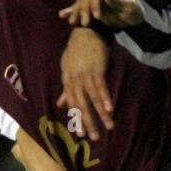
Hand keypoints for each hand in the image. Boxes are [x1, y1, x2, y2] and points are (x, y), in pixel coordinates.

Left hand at [56, 27, 113, 141]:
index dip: (76, 119)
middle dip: (87, 122)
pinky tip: (110, 109)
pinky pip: (101, 86)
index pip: (72, 105)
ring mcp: (86, 76)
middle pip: (81, 105)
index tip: (81, 134)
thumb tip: (60, 104)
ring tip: (108, 126)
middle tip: (93, 137)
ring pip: (93, 98)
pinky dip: (105, 98)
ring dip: (100, 114)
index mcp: (68, 83)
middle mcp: (75, 82)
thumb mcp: (67, 71)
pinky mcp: (97, 69)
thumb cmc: (76, 53)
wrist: (84, 34)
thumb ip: (66, 90)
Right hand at [58, 0, 144, 29]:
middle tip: (85, 23)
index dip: (95, 4)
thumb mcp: (130, 7)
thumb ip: (117, 0)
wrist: (133, 20)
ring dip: (75, 12)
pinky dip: (70, 11)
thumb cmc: (134, 12)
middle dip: (84, 10)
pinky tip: (62, 15)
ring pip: (81, 3)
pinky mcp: (90, 8)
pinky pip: (79, 8)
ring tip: (72, 23)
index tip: (97, 16)